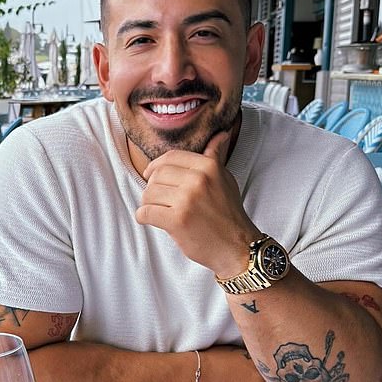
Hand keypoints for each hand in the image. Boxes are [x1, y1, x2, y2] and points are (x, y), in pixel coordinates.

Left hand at [135, 131, 259, 275]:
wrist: (237, 247)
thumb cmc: (229, 214)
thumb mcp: (226, 179)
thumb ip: (216, 157)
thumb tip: (221, 134)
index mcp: (208, 166)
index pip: (170, 157)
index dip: (156, 166)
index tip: (151, 176)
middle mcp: (198, 179)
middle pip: (156, 175)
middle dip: (153, 188)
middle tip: (160, 199)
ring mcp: (187, 199)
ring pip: (148, 193)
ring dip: (149, 204)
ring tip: (160, 211)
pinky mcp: (177, 220)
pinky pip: (145, 212)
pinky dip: (144, 217)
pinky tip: (154, 220)